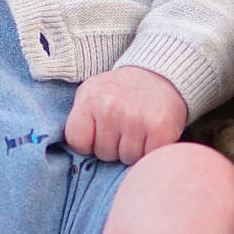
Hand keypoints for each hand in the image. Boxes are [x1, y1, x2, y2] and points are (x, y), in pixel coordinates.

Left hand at [63, 67, 187, 163]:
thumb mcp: (92, 93)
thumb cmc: (121, 90)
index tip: (99, 134)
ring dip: (132, 150)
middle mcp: (110, 108)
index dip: (88, 143)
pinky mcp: (159, 129)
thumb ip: (80, 118)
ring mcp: (135, 119)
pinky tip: (151, 135)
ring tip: (137, 130)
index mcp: (89, 99)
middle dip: (113, 147)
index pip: (77, 142)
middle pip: (103, 153)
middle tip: (123, 128)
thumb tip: (73, 151)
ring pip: (126, 158)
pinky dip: (150, 151)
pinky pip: (146, 157)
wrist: (161, 75)